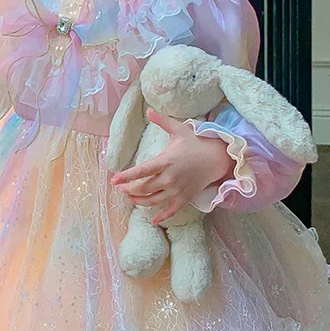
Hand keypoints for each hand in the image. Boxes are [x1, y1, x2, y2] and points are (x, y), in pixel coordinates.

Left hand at [110, 108, 234, 224]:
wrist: (216, 158)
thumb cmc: (195, 143)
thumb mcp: (179, 130)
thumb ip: (162, 121)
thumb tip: (149, 110)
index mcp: (165, 161)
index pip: (141, 171)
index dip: (126, 177)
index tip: (113, 180)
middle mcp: (169, 177)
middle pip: (144, 188)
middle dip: (129, 190)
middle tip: (121, 189)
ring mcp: (177, 190)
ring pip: (153, 200)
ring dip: (139, 202)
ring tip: (130, 199)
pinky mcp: (185, 198)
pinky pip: (171, 210)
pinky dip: (161, 217)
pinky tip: (153, 221)